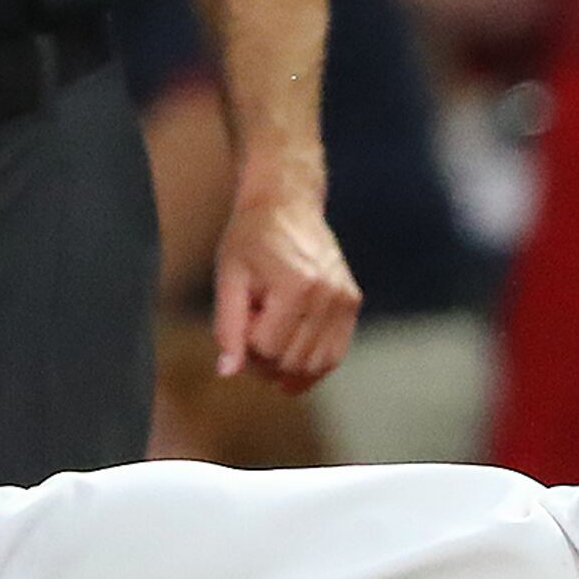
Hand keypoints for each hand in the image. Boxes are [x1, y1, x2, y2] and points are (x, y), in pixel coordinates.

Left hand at [212, 173, 360, 390]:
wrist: (287, 205)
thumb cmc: (250, 239)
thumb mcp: (229, 278)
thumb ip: (227, 327)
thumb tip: (227, 373)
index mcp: (295, 286)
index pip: (266, 348)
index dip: (245, 343)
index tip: (239, 318)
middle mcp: (328, 295)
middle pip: (292, 360)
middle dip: (264, 357)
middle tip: (251, 327)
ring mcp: (345, 299)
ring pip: (316, 364)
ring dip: (287, 366)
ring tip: (269, 337)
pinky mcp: (352, 302)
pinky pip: (335, 353)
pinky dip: (312, 366)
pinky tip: (290, 361)